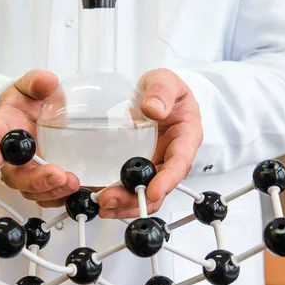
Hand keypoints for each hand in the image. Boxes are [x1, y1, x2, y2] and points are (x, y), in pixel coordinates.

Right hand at [0, 70, 79, 207]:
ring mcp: (27, 172)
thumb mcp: (31, 86)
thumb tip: (46, 81)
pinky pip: (49, 196)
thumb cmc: (29, 102)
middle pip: (13, 176)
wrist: (38, 114)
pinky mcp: (44, 182)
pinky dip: (63, 198)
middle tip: (57, 174)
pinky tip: (80, 192)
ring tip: (73, 182)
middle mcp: (10, 158)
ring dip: (52, 192)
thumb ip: (36, 82)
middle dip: (35, 180)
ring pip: (32, 191)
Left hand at [97, 68, 202, 217]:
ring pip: (144, 192)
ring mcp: (154, 164)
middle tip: (112, 199)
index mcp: (186, 137)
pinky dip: (115, 195)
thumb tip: (153, 109)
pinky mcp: (137, 167)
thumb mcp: (166, 80)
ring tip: (102, 203)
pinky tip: (98, 196)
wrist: (155, 93)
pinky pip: (129, 186)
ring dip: (124, 202)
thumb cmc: (166, 90)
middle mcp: (171, 156)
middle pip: (160, 187)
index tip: (153, 191)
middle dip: (137, 198)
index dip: (168, 180)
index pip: (180, 163)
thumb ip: (162, 91)